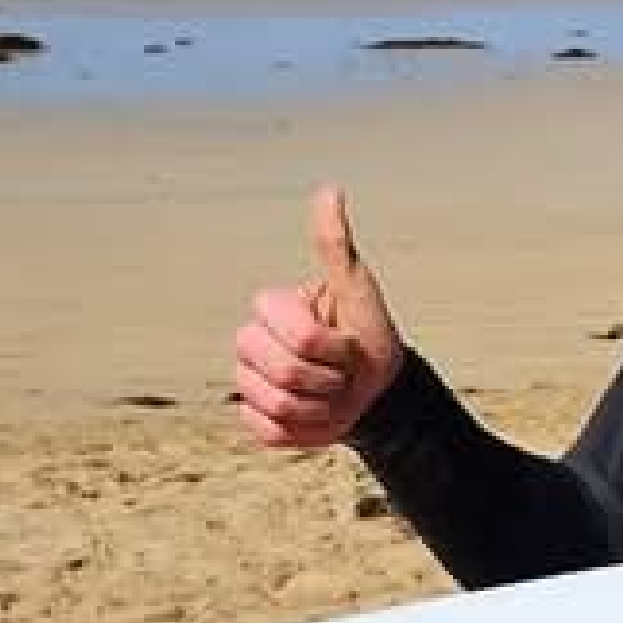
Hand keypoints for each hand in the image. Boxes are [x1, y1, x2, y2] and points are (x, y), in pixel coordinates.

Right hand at [229, 184, 403, 447]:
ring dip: (320, 407)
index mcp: (271, 309)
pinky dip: (303, 431)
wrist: (375, 391)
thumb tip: (329, 191)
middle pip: (283, 372)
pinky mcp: (254, 419)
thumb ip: (336, 246)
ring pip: (277, 405)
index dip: (333, 346)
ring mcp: (248, 381)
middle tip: (340, 372)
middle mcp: (250, 343)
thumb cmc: (368, 334)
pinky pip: (268, 430)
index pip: (298, 336)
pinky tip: (314, 415)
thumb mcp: (357, 290)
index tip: (346, 343)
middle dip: (328, 379)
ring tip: (330, 393)